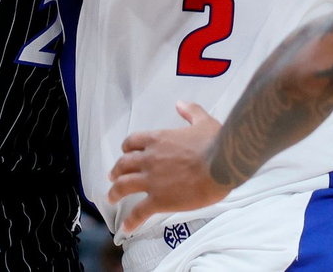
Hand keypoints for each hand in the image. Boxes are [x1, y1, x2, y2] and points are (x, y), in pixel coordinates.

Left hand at [107, 101, 230, 233]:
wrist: (221, 165)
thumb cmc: (214, 142)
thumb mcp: (203, 121)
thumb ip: (190, 112)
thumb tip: (180, 104)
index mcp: (158, 139)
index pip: (132, 142)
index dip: (126, 148)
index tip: (125, 153)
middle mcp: (149, 159)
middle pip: (123, 164)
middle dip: (116, 171)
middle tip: (113, 177)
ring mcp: (152, 180)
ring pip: (124, 186)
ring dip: (115, 192)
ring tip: (112, 198)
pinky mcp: (159, 200)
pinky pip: (139, 212)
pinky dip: (131, 221)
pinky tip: (126, 228)